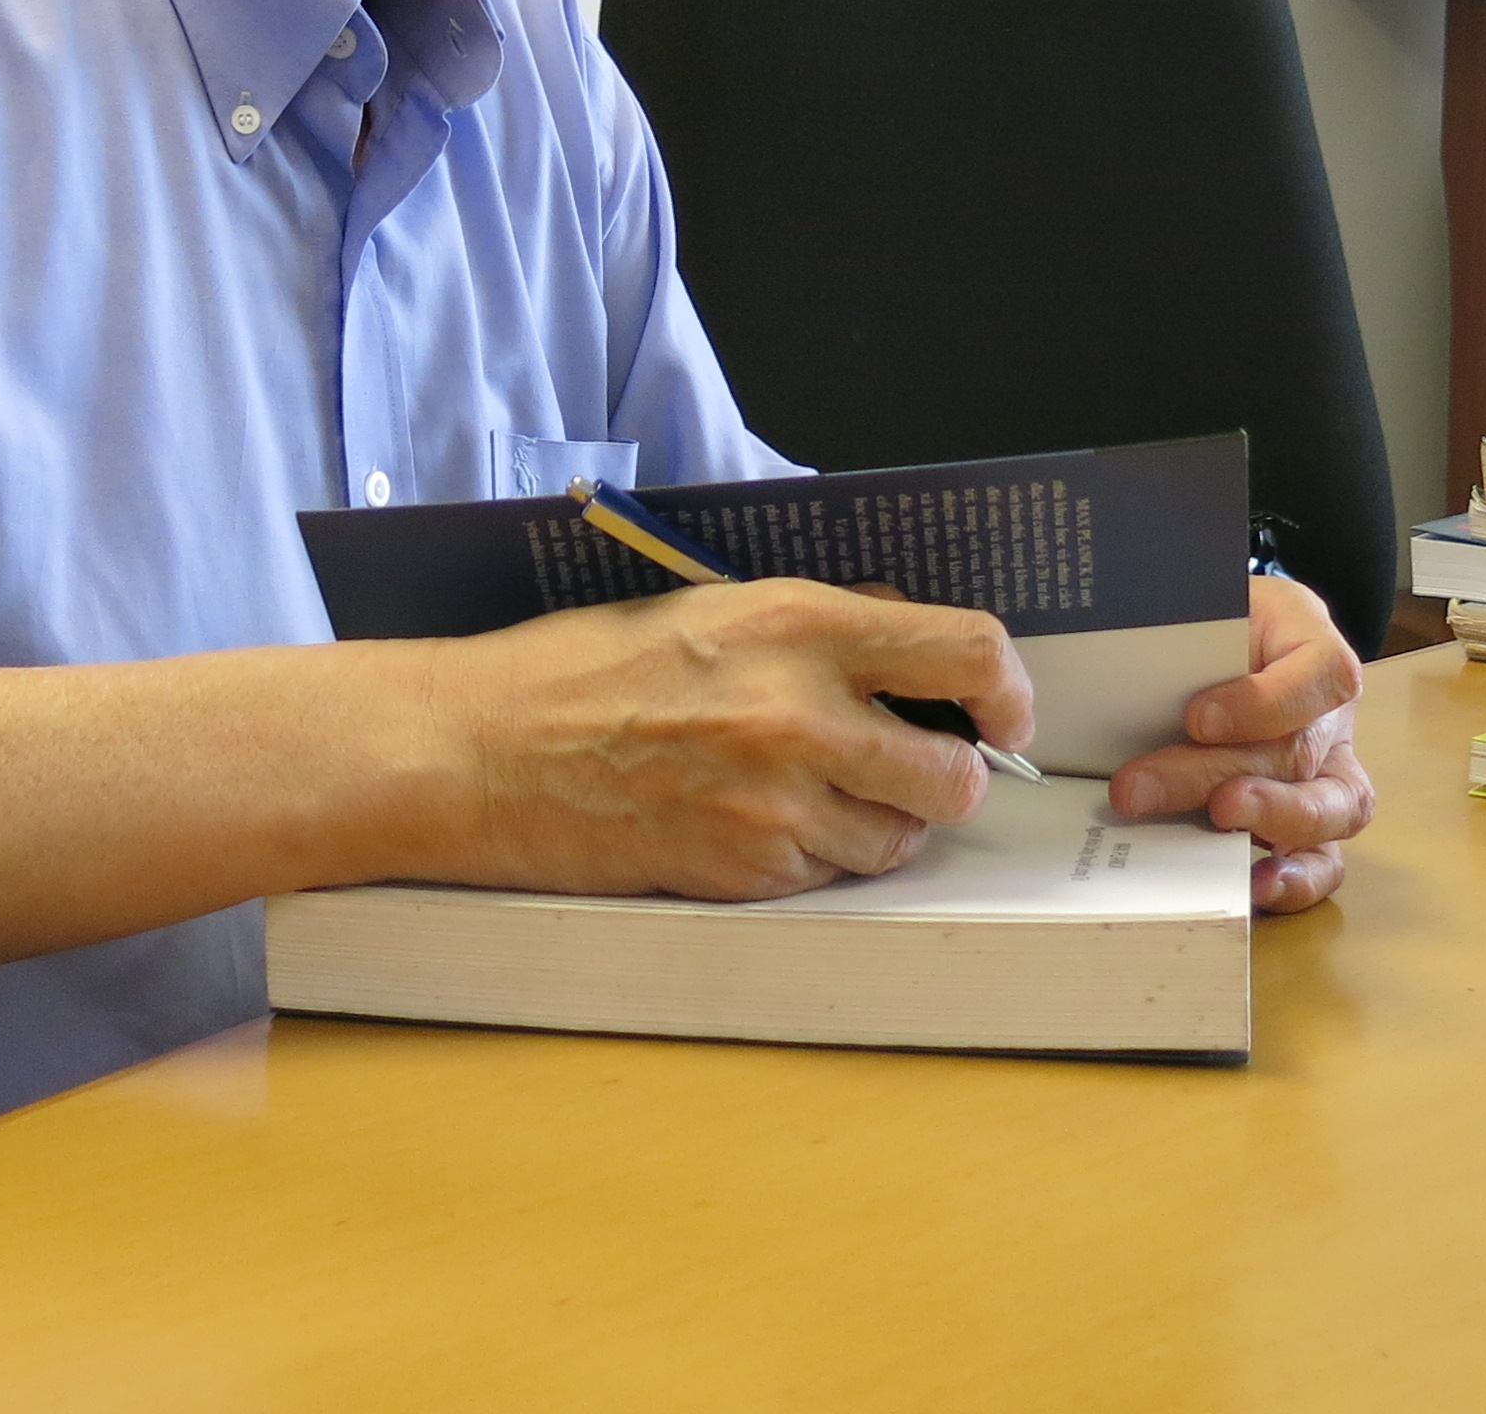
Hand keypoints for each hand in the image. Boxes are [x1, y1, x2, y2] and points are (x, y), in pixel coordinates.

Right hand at [414, 580, 1036, 902]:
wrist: (479, 752)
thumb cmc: (578, 672)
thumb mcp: (710, 608)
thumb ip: (819, 623)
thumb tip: (906, 639)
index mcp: (795, 623)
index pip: (967, 651)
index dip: (1006, 691)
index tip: (1000, 713)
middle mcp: (798, 712)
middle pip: (957, 774)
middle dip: (950, 778)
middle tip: (916, 768)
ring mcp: (772, 801)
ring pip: (900, 839)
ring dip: (881, 825)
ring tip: (817, 795)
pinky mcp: (742, 870)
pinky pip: (828, 877)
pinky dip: (814, 859)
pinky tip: (756, 824)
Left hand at [1106, 575, 1373, 912]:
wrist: (1211, 647)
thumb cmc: (1204, 629)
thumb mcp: (1196, 610)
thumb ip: (1176, 633)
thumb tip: (1097, 666)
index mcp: (1311, 644)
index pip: (1322, 672)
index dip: (1266, 701)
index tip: (1196, 718)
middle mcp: (1331, 715)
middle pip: (1297, 750)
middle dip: (1216, 772)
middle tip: (1142, 787)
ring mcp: (1331, 771)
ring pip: (1334, 808)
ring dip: (1270, 821)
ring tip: (1215, 827)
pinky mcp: (1315, 823)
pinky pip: (1327, 859)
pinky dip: (1296, 879)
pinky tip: (1254, 886)